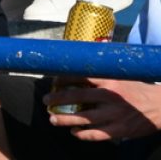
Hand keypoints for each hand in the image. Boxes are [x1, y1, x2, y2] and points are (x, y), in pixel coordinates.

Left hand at [46, 78, 160, 141]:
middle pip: (77, 96)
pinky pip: (98, 134)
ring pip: (85, 118)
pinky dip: (84, 135)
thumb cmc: (138, 88)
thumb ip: (105, 67)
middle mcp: (110, 97)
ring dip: (66, 119)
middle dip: (58, 98)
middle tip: (45, 100)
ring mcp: (115, 115)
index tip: (52, 80)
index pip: (80, 76)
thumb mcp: (122, 74)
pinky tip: (75, 133)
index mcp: (109, 80)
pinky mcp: (121, 130)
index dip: (63, 78)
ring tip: (52, 119)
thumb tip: (94, 48)